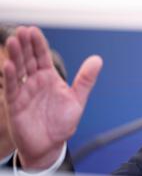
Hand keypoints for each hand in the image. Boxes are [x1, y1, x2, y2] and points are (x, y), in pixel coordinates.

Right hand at [3, 26, 102, 168]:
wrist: (51, 145)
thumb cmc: (62, 122)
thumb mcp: (77, 99)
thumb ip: (86, 79)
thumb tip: (97, 59)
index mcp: (50, 78)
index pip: (42, 56)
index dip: (38, 43)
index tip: (33, 30)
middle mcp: (35, 82)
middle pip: (28, 59)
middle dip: (25, 45)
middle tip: (21, 30)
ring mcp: (24, 92)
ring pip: (18, 70)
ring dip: (15, 56)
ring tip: (12, 41)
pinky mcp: (15, 105)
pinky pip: (11, 89)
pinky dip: (9, 77)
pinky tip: (7, 65)